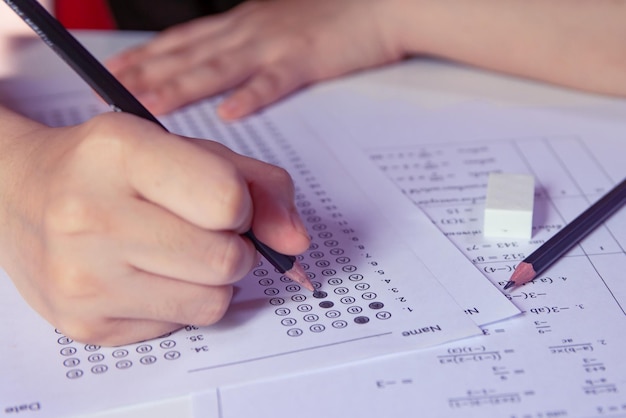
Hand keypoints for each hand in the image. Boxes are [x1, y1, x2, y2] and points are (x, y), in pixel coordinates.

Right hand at [0, 110, 309, 344]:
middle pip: (228, 259)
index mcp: (119, 152)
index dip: (241, 205)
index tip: (223, 201)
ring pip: (214, 301)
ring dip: (212, 278)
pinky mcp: (86, 324)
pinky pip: (182, 325)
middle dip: (233, 245)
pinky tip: (146, 273)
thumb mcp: (187, 149)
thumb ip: (260, 185)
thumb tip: (297, 243)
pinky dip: (181, 300)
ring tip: (175, 251)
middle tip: (200, 228)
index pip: (227, 200)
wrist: (20, 195)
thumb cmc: (112, 168)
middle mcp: (89, 216)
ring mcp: (83, 278)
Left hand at [106, 0, 402, 118]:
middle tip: (111, 90)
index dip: (147, 55)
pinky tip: (230, 113)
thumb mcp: (278, 25)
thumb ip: (248, 48)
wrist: (378, 6)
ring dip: (183, 86)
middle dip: (148, 73)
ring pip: (219, 68)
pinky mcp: (305, 62)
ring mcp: (275, 46)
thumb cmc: (330, 19)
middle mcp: (249, 31)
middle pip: (189, 54)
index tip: (115, 70)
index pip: (184, 41)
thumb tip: (222, 81)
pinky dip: (251, 98)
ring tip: (150, 103)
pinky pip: (274, 83)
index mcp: (243, 24)